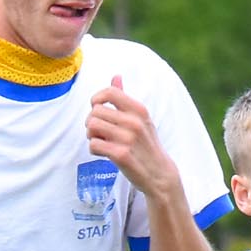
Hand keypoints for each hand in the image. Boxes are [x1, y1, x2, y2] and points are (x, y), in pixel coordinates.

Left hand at [86, 76, 180, 200]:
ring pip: (91, 126)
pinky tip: (104, 152)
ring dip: (91, 135)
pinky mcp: (121, 155)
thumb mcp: (140, 118)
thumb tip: (116, 76)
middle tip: (99, 132)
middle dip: (91, 122)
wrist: (159, 173)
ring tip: (101, 141)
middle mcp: (134, 122)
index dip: (96, 99)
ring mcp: (128, 138)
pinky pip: (93, 144)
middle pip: (95, 111)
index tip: (97, 109)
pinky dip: (94, 149)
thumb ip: (124, 98)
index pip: (110, 92)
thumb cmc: (145, 144)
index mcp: (139, 109)